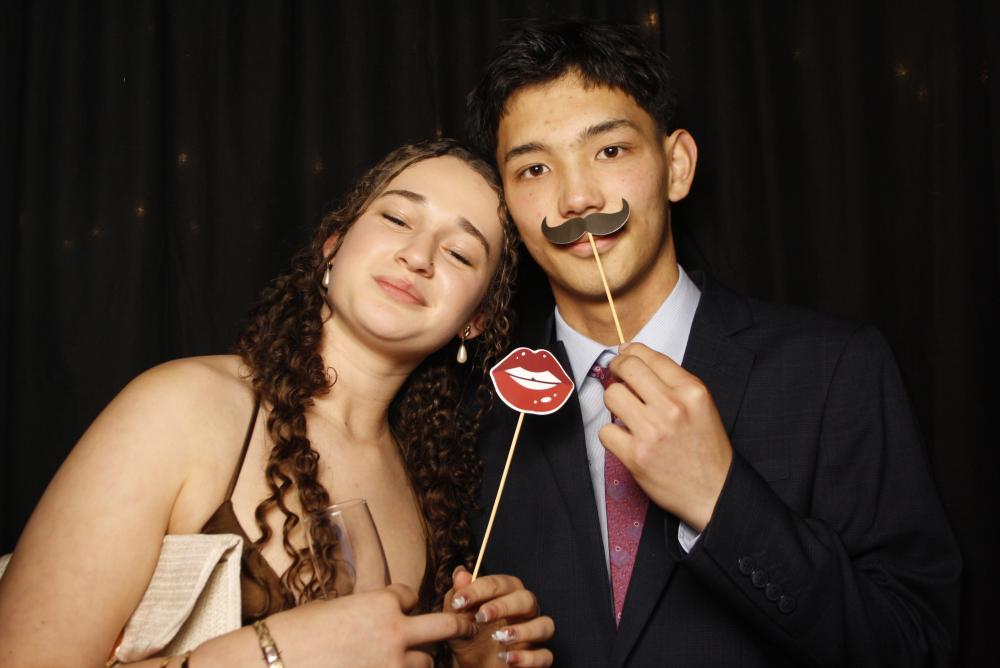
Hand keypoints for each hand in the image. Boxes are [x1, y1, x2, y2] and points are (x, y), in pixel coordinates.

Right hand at [265, 583, 475, 667]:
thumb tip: (369, 617)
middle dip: (458, 625)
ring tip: (399, 661)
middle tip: (467, 625)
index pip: (409, 595)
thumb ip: (361, 612)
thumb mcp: (332, 609)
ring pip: (427, 663)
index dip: (402, 602)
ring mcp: (392, 666)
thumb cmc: (292, 634)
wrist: (269, 662)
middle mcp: (395, 632)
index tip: (398, 607)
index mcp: (380, 603)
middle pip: (445, 626)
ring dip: (418, 661)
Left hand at [446, 567, 553, 666]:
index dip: (480, 589)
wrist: (473, 667)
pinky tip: (507, 658)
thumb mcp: (457, 618)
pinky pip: (545, 656)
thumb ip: (458, 596)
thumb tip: (460, 573)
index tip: (459, 601)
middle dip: (504, 606)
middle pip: (527, 599)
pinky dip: (528, 657)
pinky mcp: (537, 658)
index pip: (500, 583)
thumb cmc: (469, 637)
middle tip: (481, 616)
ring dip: (523, 630)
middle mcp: (525, 612)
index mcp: (507, 595)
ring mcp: (533, 636)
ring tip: (499, 637)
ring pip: (544, 625)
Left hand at [602, 342, 732, 530]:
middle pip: (626, 368)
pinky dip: (612, 434)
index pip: (649, 356)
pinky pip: (606, 430)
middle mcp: (672, 407)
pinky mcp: (636, 455)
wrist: (715, 492)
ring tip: (625, 412)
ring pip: (611, 395)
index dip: (630, 353)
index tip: (624, 358)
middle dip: (615, 369)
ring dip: (614, 402)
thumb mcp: (701, 405)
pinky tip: (626, 438)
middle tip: (616, 377)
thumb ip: (672, 382)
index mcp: (691, 391)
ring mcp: (652, 431)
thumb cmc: (707, 449)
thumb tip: (632, 356)